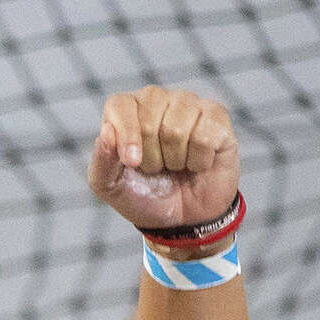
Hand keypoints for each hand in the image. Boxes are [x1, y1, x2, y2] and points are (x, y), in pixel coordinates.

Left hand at [88, 87, 238, 230]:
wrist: (183, 219)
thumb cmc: (144, 196)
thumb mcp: (111, 188)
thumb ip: (102, 162)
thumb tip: (106, 132)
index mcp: (128, 111)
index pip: (120, 105)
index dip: (126, 135)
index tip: (132, 163)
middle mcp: (159, 100)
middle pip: (150, 121)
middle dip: (151, 157)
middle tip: (157, 168)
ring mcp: (190, 105)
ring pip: (177, 128)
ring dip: (175, 160)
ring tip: (176, 165)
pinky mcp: (217, 116)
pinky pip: (205, 135)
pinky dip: (198, 161)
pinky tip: (198, 163)